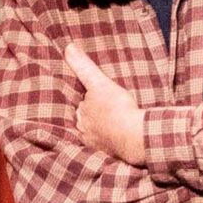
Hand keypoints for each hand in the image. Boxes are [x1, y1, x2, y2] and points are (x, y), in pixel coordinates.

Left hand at [65, 44, 146, 164]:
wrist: (134, 136)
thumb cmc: (116, 108)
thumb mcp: (99, 83)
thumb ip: (83, 67)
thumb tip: (68, 47)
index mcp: (80, 115)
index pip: (79, 106)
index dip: (84, 102)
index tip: (90, 100)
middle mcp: (84, 132)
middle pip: (85, 122)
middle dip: (90, 119)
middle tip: (101, 113)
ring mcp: (97, 145)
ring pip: (95, 136)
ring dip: (100, 132)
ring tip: (107, 128)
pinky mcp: (110, 155)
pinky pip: (107, 148)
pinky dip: (110, 144)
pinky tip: (116, 142)